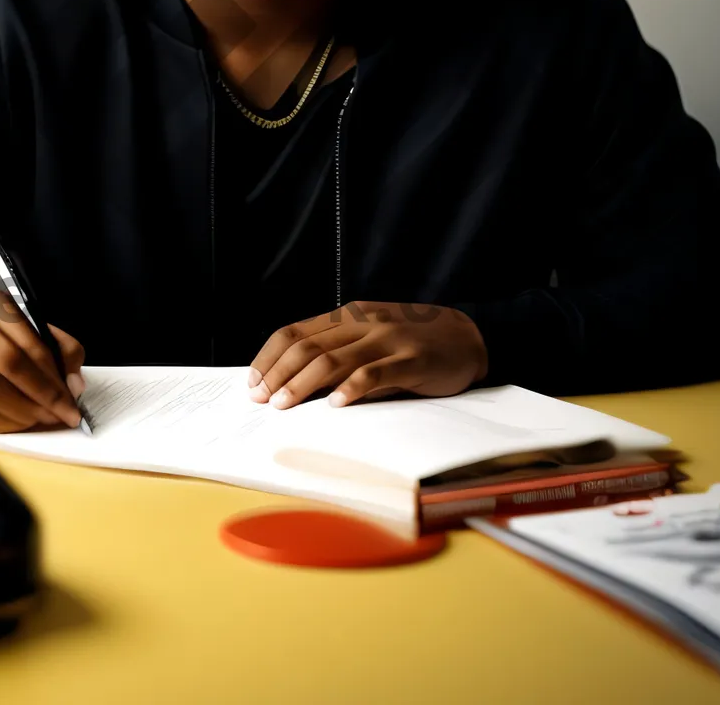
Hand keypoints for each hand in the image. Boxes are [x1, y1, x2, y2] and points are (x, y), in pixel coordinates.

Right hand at [0, 290, 85, 432]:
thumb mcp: (21, 327)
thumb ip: (56, 348)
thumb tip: (74, 385)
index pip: (28, 342)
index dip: (53, 375)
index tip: (72, 399)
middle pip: (7, 365)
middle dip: (41, 396)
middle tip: (61, 414)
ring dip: (22, 413)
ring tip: (41, 419)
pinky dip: (0, 423)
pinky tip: (16, 423)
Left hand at [247, 301, 487, 409]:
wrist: (468, 336)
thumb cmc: (412, 341)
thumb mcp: (371, 336)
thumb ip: (339, 351)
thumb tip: (292, 382)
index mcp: (348, 314)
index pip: (295, 332)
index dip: (269, 357)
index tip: (252, 382)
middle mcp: (363, 322)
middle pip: (308, 346)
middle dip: (278, 374)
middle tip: (261, 400)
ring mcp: (387, 339)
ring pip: (334, 360)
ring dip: (303, 384)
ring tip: (283, 405)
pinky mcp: (411, 360)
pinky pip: (375, 374)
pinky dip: (351, 389)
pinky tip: (335, 405)